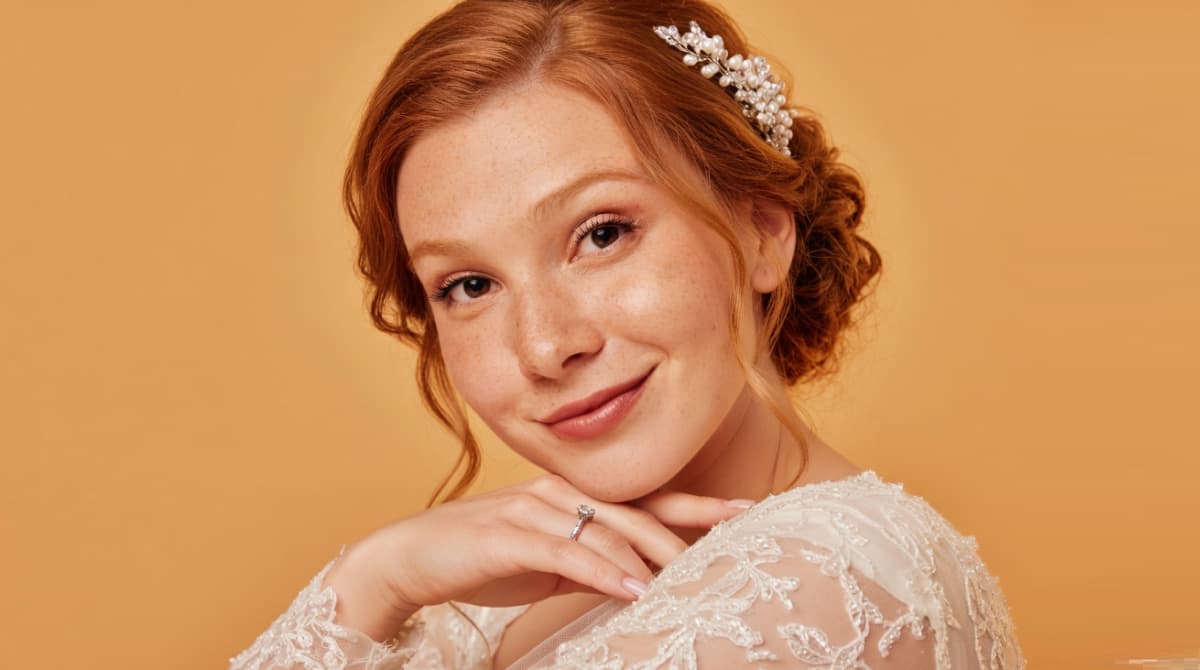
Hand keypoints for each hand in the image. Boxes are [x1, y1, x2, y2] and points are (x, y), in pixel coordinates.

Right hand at [321, 474, 749, 641]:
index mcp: (573, 498)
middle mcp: (560, 494)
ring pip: (607, 529)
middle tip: (736, 539)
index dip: (696, 504)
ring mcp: (534, 510)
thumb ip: (590, 564)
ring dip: (651, 555)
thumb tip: (637, 582)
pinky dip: (603, 571)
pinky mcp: (510, 536)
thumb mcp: (547, 564)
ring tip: (691, 577)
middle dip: (689, 527)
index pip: (646, 499)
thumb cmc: (481, 559)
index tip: (746, 511)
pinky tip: (634, 590)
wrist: (411, 558)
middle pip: (637, 511)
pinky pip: (567, 552)